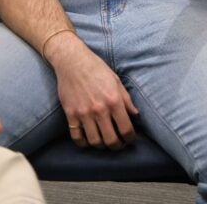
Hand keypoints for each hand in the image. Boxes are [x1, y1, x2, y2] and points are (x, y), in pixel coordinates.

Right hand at [46, 34, 137, 149]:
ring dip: (102, 146)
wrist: (73, 61)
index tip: (131, 139)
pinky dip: (83, 144)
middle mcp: (99, 109)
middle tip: (119, 144)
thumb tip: (136, 116)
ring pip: (95, 142)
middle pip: (111, 140)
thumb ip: (126, 100)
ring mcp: (84, 113)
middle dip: (118, 146)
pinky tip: (88, 140)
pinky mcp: (71, 114)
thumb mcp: (116, 81)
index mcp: (114, 100)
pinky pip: (77, 137)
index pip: (126, 129)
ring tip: (105, 142)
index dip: (130, 138)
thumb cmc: (97, 68)